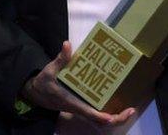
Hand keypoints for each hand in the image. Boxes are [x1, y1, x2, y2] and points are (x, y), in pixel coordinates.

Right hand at [19, 41, 136, 126]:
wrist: (37, 94)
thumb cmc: (44, 83)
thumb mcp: (49, 70)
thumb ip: (60, 59)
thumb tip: (67, 45)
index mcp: (71, 101)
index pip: (87, 112)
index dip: (99, 116)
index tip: (111, 117)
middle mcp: (78, 107)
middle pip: (99, 121)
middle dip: (115, 119)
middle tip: (130, 111)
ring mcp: (81, 108)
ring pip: (99, 120)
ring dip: (115, 117)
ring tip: (129, 110)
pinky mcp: (82, 106)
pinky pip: (97, 114)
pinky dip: (108, 113)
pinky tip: (118, 105)